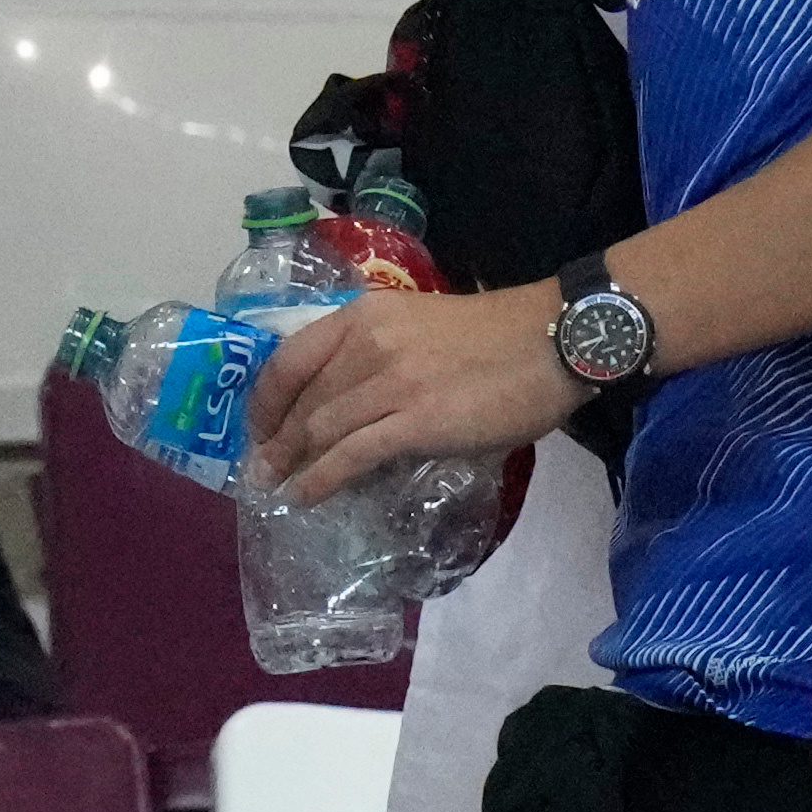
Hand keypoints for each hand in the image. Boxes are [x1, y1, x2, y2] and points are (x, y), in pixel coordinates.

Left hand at [254, 281, 581, 501]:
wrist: (552, 340)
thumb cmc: (496, 336)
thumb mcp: (419, 326)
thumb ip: (379, 356)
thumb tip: (350, 407)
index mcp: (366, 314)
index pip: (291, 357)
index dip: (266, 398)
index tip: (258, 425)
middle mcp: (368, 343)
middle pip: (302, 399)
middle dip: (274, 439)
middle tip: (262, 468)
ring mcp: (390, 383)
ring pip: (319, 429)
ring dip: (290, 464)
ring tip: (276, 487)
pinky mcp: (415, 422)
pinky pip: (350, 456)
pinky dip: (319, 480)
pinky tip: (305, 497)